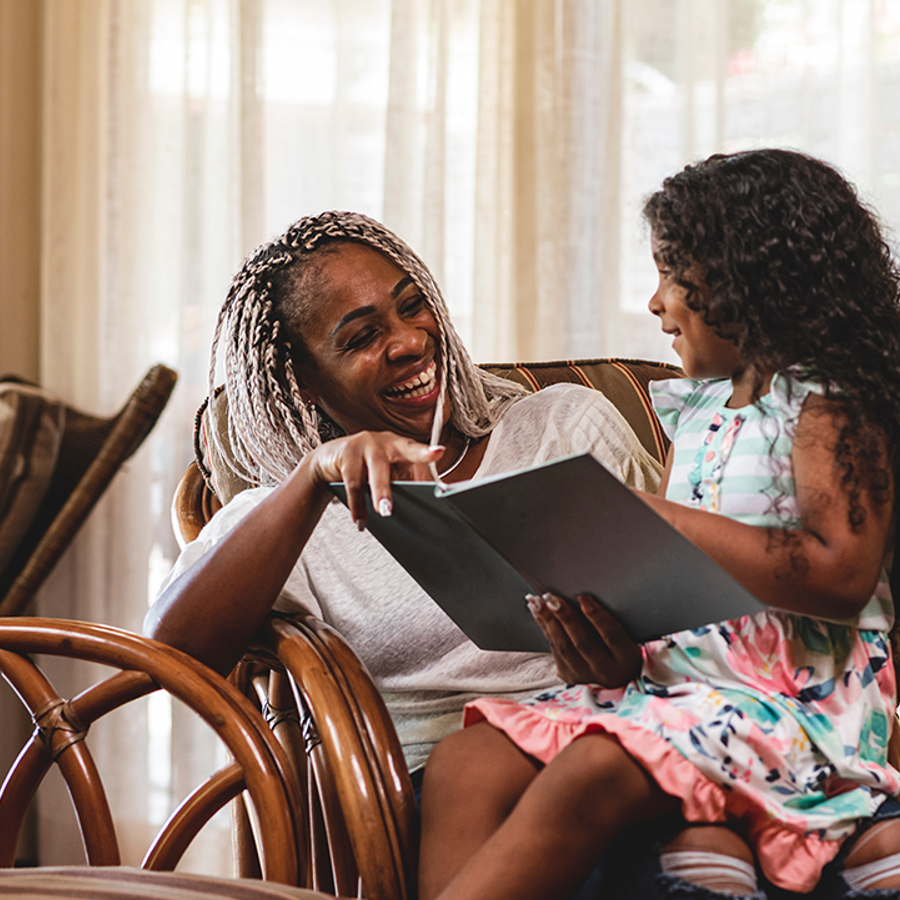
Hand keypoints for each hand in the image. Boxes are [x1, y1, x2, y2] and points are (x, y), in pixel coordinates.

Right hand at [305, 430, 441, 528]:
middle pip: (406, 449)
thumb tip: (420, 510)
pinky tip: (360, 520)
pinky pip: (353, 482)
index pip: (418, 450)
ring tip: (385, 512)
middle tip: (424, 478)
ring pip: (378, 470)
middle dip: (418, 457)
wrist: (328, 459)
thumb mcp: (384, 474)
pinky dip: (357, 504)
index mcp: (400, 445)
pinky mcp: (346, 453)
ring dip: (381, 493)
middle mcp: (386, 440)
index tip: (439, 453)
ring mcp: (366, 444)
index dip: (427, 454)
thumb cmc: (363, 469)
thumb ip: (400, 485)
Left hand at [528, 592, 641, 686]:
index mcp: (626, 659)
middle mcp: (605, 670)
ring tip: (538, 602)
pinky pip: (554, 650)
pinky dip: (545, 628)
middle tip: (552, 598)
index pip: (611, 635)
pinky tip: (538, 613)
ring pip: (563, 647)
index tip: (583, 597)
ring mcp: (585, 676)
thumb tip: (584, 597)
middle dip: (565, 617)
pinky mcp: (568, 677)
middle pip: (583, 642)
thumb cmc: (621, 655)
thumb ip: (611, 624)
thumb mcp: (628, 642)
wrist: (615, 688)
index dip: (597, 616)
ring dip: (549, 621)